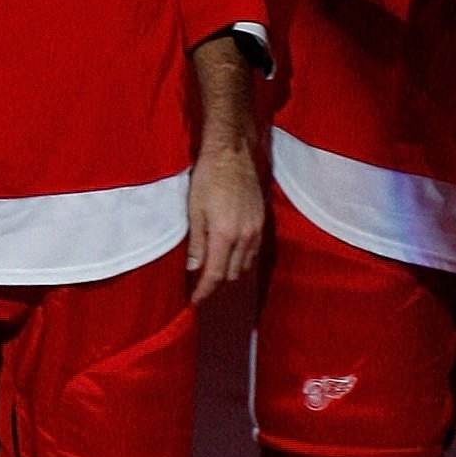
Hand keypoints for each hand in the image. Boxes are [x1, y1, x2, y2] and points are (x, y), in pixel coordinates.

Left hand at [185, 136, 264, 304]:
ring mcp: (256, 230)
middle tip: (198, 283)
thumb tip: (193, 268)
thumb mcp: (194, 211)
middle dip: (215, 282)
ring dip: (229, 271)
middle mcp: (245, 237)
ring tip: (212, 269)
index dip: (204, 291)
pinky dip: (240, 259)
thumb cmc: (208, 179)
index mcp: (225, 236)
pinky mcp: (262, 223)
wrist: (232, 155)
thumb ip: (195, 243)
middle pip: (231, 274)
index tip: (194, 301)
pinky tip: (228, 254)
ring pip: (244, 265)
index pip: (215, 275)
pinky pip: (253, 252)